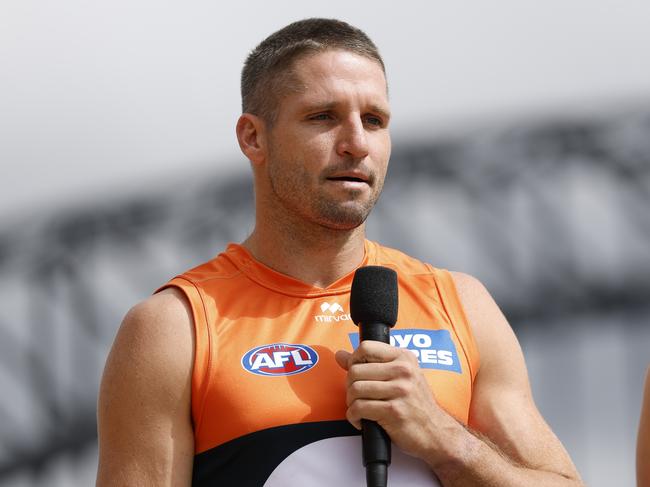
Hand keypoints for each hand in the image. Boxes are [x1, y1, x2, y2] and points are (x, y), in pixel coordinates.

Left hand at [335, 341, 459, 464]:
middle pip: (356, 370)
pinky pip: (359, 408)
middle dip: (349, 386)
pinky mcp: (394, 411)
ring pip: (355, 389)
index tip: (356, 373)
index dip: (354, 360)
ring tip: (359, 408)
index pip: (366, 347)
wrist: (436, 432)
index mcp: (404, 358)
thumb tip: (340, 355)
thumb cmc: (416, 404)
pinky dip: (354, 417)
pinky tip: (361, 420)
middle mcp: (404, 370)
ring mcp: (400, 390)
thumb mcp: (399, 377)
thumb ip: (370, 364)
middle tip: (356, 396)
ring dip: (351, 402)